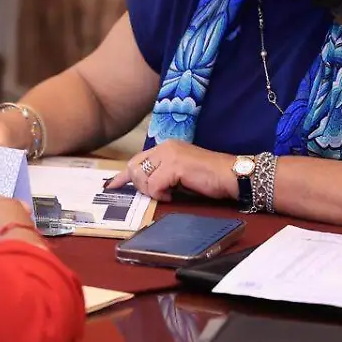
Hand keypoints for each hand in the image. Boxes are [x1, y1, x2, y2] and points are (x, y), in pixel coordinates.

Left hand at [104, 140, 237, 201]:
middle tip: (155, 193)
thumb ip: (162, 174)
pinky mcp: (175, 165)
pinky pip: (155, 185)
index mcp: (165, 147)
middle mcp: (165, 147)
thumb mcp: (179, 173)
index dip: (123, 175)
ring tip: (169, 193)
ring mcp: (170, 155)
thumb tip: (144, 186)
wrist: (230, 175)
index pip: (136, 160)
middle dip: (139, 185)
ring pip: (143, 178)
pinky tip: (173, 195)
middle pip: (134, 168)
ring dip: (152, 191)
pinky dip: (162, 194)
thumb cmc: (208, 177)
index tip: (111, 186)